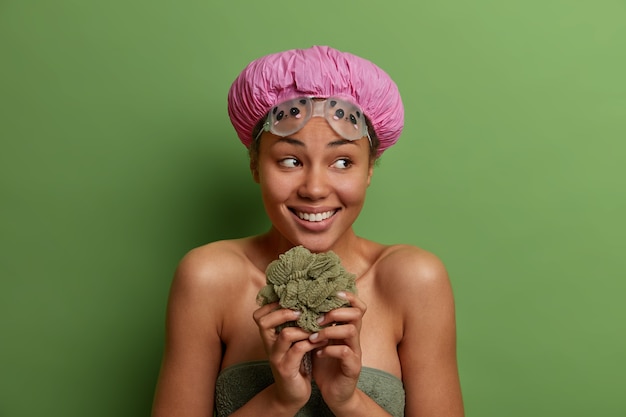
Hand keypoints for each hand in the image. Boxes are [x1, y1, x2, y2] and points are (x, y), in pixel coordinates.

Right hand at [253, 302, 327, 407]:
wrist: (292, 395)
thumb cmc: (295, 364)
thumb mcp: (291, 343)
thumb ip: (293, 326)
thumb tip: (307, 302)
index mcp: (269, 337)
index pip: (259, 315)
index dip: (273, 304)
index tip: (292, 300)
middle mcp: (269, 346)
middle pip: (263, 321)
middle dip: (284, 312)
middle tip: (302, 312)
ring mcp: (276, 358)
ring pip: (286, 335)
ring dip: (304, 328)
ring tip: (318, 326)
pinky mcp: (287, 369)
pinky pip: (299, 350)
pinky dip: (312, 343)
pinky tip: (322, 341)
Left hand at [309, 292, 366, 407]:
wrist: (334, 394)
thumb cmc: (325, 365)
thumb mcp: (320, 341)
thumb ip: (317, 325)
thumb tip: (300, 306)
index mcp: (347, 329)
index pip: (356, 306)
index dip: (347, 297)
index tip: (329, 296)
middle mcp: (354, 338)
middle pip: (356, 313)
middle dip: (335, 312)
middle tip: (317, 320)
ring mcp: (355, 352)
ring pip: (351, 330)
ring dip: (329, 331)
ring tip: (313, 337)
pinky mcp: (353, 367)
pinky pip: (345, 353)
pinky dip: (330, 350)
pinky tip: (318, 353)